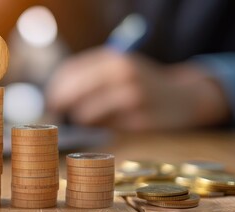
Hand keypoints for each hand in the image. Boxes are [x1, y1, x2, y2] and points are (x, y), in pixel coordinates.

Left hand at [46, 47, 230, 130]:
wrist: (184, 97)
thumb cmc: (143, 84)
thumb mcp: (119, 69)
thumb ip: (90, 77)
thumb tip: (54, 97)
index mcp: (114, 58)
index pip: (70, 72)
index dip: (55, 89)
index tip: (51, 100)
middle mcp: (122, 74)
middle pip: (73, 92)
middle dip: (60, 106)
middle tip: (57, 115)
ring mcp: (132, 97)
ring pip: (85, 114)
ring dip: (80, 120)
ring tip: (87, 120)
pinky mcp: (139, 121)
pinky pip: (104, 129)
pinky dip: (100, 129)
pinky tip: (107, 126)